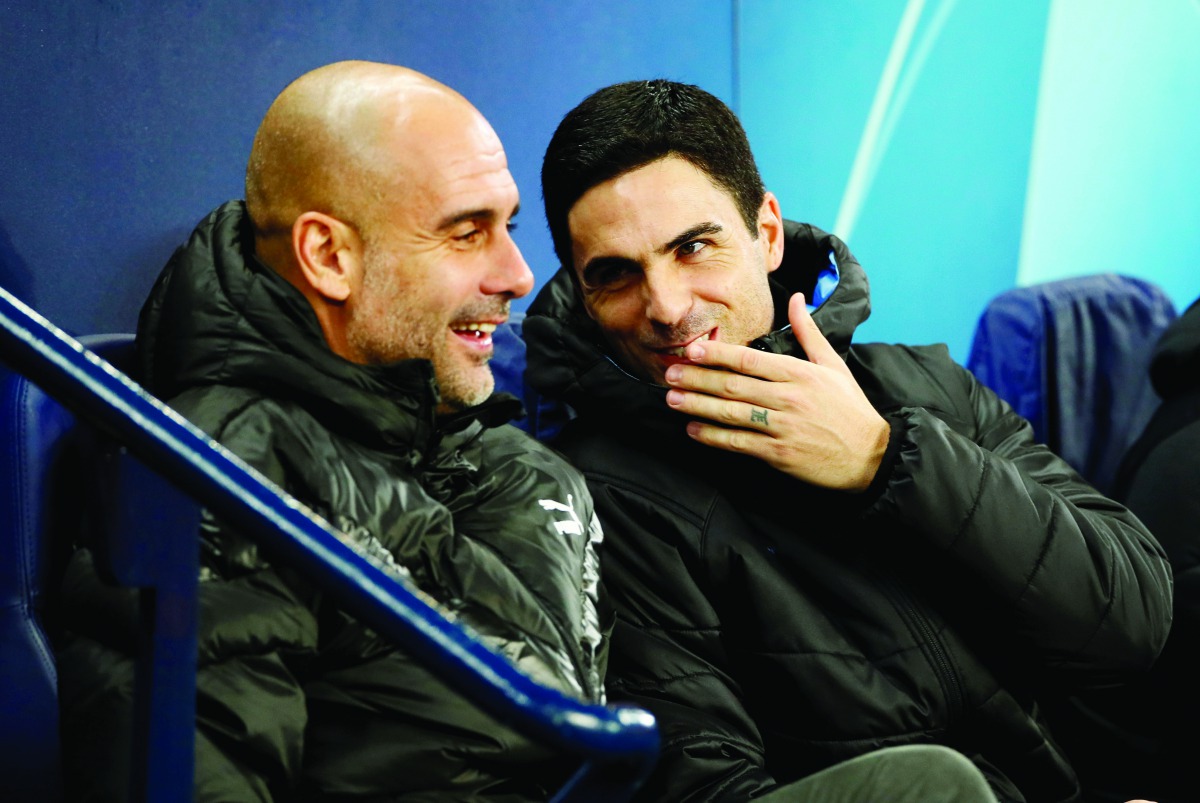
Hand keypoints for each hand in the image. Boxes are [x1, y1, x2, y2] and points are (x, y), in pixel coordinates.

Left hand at [664, 293, 889, 491]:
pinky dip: (714, 436)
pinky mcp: (779, 453)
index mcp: (800, 373)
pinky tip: (694, 430)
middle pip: (733, 385)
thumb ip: (808, 332)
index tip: (692, 349)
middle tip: (670, 373)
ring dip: (697, 406)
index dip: (717, 354)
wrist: (870, 456)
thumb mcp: (833, 365)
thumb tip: (796, 298)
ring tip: (672, 399)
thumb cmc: (850, 409)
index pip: (750, 360)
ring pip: (731, 413)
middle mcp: (789, 398)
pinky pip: (739, 443)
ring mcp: (782, 427)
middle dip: (697, 378)